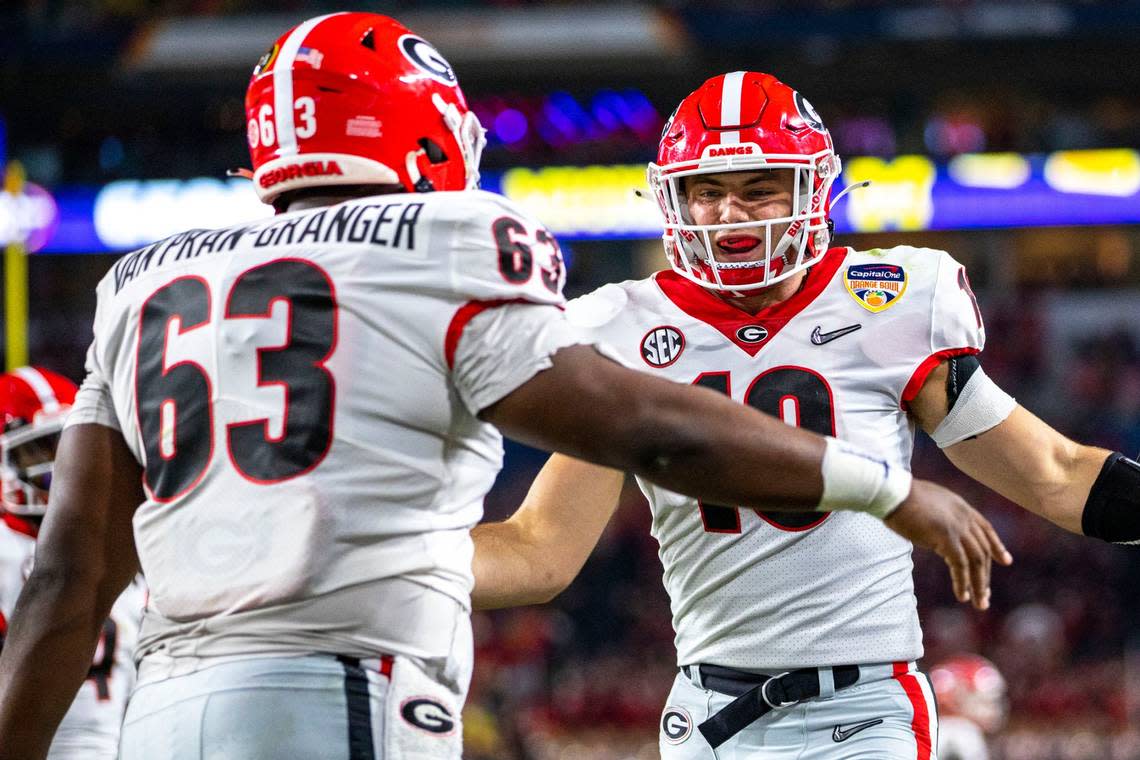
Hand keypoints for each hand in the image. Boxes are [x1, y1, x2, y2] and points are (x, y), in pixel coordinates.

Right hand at [884, 478, 1012, 609]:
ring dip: (979, 584)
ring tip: (979, 603)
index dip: (997, 546)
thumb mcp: (929, 504)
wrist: (892, 492)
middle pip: (983, 550)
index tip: (1006, 561)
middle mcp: (964, 517)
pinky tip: (962, 595)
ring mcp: (957, 527)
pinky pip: (960, 565)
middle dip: (986, 575)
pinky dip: (963, 582)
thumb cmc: (900, 497)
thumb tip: (937, 533)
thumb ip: (939, 517)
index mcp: (961, 507)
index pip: (986, 529)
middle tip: (985, 596)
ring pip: (976, 561)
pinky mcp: (946, 538)